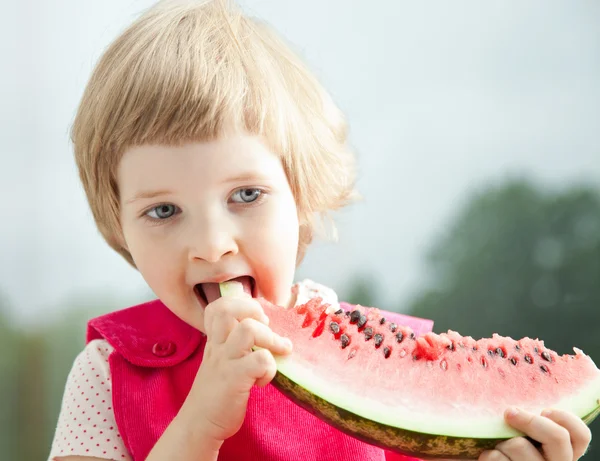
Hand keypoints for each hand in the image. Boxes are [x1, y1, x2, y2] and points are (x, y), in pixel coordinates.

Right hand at [187, 294, 292, 443]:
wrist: (198, 426)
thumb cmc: (216, 394)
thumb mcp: (220, 362)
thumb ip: (233, 345)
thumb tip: (265, 331)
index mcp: (215, 341)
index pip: (218, 306)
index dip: (241, 303)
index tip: (256, 318)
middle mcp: (218, 347)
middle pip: (228, 309)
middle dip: (255, 311)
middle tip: (266, 327)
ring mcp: (225, 362)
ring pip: (249, 330)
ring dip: (270, 338)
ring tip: (277, 351)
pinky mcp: (234, 380)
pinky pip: (261, 360)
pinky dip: (270, 368)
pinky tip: (262, 381)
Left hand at [479, 407, 591, 460]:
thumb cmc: (507, 450)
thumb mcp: (527, 439)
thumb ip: (535, 428)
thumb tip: (521, 404)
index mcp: (563, 455)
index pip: (581, 436)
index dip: (566, 418)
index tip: (544, 410)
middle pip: (556, 436)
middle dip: (529, 420)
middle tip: (509, 412)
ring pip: (520, 445)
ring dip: (501, 440)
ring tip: (497, 446)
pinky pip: (498, 458)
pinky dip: (488, 454)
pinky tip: (489, 457)